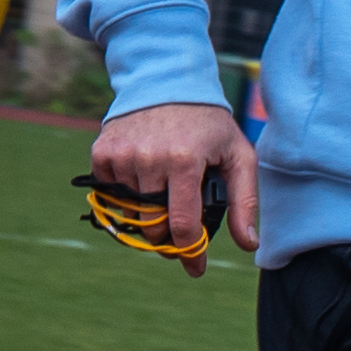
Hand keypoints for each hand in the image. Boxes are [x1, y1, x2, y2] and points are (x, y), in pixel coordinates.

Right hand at [91, 95, 262, 270]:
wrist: (167, 83)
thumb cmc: (210, 124)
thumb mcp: (239, 156)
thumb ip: (245, 201)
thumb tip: (248, 244)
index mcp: (185, 161)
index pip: (183, 224)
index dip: (190, 252)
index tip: (195, 267)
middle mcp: (149, 159)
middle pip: (153, 224)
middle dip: (167, 239)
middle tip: (179, 236)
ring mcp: (122, 156)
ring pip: (132, 211)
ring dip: (148, 213)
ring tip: (164, 196)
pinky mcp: (102, 153)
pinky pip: (111, 194)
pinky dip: (127, 196)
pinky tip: (144, 180)